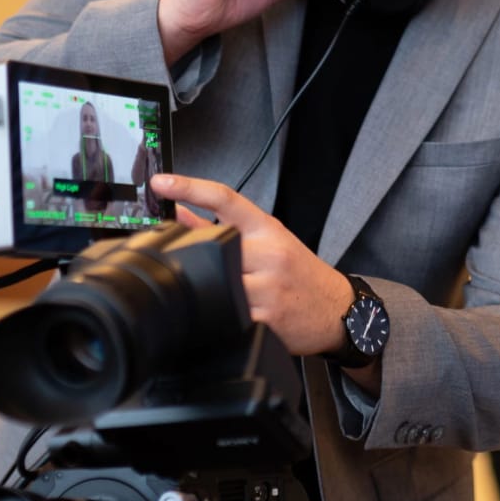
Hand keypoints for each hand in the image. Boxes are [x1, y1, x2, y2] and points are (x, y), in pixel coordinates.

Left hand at [153, 172, 350, 356]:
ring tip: (207, 294)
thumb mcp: (269, 241)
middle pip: (214, 245)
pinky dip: (218, 314)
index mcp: (267, 230)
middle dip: (194, 257)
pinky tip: (222, 315)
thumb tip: (178, 211)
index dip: (189, 188)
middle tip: (183, 264)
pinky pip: (228, 314)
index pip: (226, 199)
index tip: (161, 183)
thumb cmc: (301, 273)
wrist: (337, 308)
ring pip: (218, 282)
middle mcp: (270, 253)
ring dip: (206, 288)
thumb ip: (220, 226)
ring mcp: (269, 286)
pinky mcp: (266, 316)